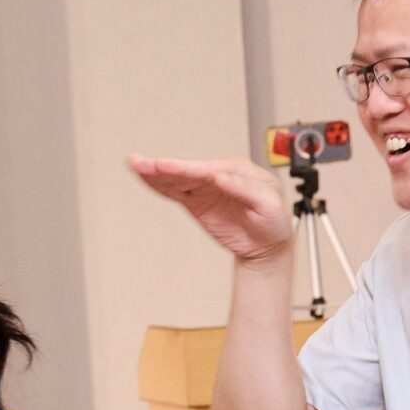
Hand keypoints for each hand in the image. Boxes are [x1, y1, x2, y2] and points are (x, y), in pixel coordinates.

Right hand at [129, 155, 295, 264]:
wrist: (268, 245)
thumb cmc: (274, 221)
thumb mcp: (269, 204)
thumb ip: (246, 189)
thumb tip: (221, 176)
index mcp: (237, 171)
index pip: (209, 170)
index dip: (189, 169)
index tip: (171, 168)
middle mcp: (218, 176)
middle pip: (187, 171)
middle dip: (165, 167)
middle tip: (144, 163)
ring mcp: (205, 189)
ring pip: (176, 179)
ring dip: (155, 173)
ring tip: (135, 164)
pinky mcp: (196, 203)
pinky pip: (175, 193)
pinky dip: (159, 186)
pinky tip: (144, 178)